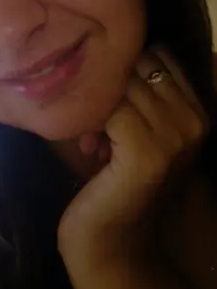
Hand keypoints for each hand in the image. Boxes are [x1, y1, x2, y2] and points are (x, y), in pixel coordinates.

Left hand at [58, 47, 207, 277]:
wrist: (111, 240)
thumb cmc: (116, 179)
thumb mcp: (135, 129)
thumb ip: (138, 92)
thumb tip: (113, 47)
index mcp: (198, 109)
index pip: (158, 53)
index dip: (125, 70)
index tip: (113, 102)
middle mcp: (195, 119)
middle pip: (136, 63)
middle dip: (108, 84)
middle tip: (98, 122)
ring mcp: (175, 136)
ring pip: (119, 83)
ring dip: (96, 105)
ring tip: (94, 138)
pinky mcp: (148, 153)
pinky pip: (108, 108)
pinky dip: (90, 122)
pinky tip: (91, 148)